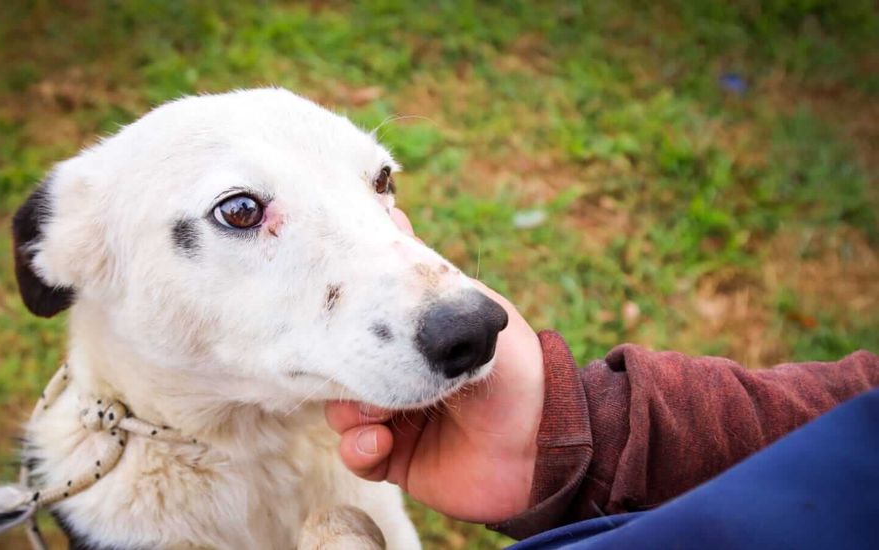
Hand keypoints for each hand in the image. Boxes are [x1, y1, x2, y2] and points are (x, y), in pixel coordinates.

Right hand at [325, 209, 544, 522]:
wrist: (543, 444)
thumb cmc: (520, 373)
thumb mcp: (476, 311)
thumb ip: (432, 278)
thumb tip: (394, 214)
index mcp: (420, 341)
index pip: (367, 322)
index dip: (348, 318)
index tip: (337, 307)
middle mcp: (404, 375)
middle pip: (346, 366)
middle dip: (345, 368)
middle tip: (359, 367)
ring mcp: (396, 418)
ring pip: (341, 410)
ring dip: (351, 410)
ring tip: (377, 412)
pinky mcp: (394, 459)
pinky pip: (355, 454)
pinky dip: (359, 447)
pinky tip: (379, 440)